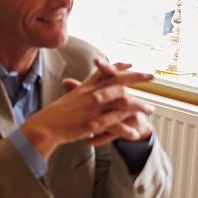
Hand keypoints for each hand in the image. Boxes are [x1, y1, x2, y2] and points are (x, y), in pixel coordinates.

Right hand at [21, 59, 153, 158]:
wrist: (45, 126)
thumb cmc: (53, 115)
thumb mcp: (66, 99)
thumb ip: (74, 91)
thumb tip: (71, 84)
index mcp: (84, 88)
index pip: (103, 72)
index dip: (117, 66)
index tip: (129, 62)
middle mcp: (91, 94)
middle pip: (117, 81)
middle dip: (136, 77)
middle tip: (152, 75)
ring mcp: (94, 107)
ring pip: (122, 103)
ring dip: (138, 106)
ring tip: (150, 110)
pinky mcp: (94, 121)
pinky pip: (116, 124)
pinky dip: (126, 129)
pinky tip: (135, 134)